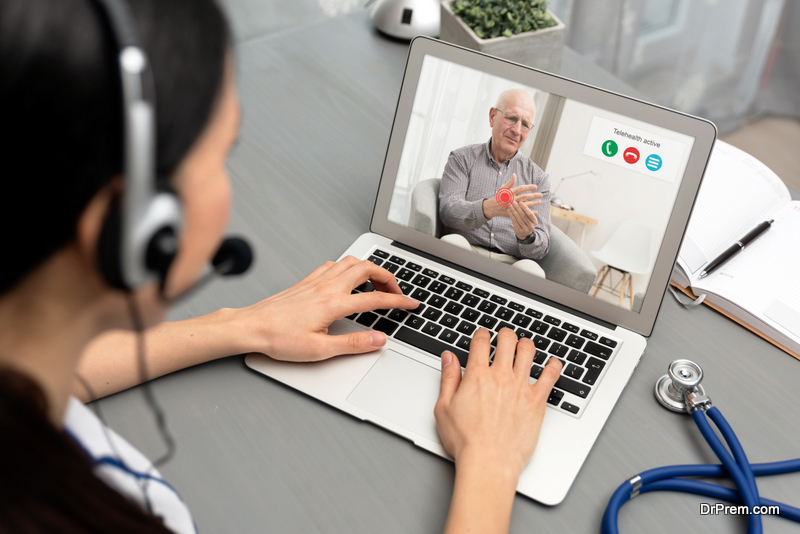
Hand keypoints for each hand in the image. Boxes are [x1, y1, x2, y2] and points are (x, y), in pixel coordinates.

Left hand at [238, 256, 418, 361]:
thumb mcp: (320, 350)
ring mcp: (316, 281)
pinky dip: (348, 267)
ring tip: (377, 283)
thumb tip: (379, 340)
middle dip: (388, 277)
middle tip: (396, 292)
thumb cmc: (278, 339)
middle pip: (367, 268)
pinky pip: (334, 264)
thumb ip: (353, 345)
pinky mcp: (306, 281)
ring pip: (351, 262)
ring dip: (370, 268)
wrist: (250, 327)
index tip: (411, 304)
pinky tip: (347, 279)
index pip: (376, 298)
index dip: (398, 301)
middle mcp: (326, 287)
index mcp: (333, 304)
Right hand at [434, 328, 561, 478]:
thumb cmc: (466, 441)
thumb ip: (448, 378)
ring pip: (528, 351)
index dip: (481, 334)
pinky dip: (553, 366)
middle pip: (507, 340)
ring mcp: (521, 388)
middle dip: (505, 334)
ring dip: (525, 344)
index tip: (482, 336)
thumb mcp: (444, 408)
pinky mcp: (537, 401)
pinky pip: (550, 376)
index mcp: (477, 376)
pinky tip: (553, 363)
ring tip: (523, 346)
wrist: (489, 462)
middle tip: (504, 336)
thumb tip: (448, 358)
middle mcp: (501, 377)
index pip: (481, 342)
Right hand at [481, 173, 542, 219]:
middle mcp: (512, 199)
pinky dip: (530, 212)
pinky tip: (536, 211)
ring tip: (539, 201)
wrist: (492, 208)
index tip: (536, 186)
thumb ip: (510, 182)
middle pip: (525, 197)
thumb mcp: (503, 188)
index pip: (521, 188)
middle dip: (534, 195)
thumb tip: (514, 174)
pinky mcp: (513, 213)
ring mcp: (513, 207)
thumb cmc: (498, 196)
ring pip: (525, 205)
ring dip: (533, 203)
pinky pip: (523, 213)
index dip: (529, 187)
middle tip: (541, 195)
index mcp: (510, 193)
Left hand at [508, 200, 538, 240]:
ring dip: (513, 211)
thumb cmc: (526, 222)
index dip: (525, 208)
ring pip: (518, 218)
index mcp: (535, 221)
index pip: (530, 214)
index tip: (520, 202)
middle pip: (523, 216)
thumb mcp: (529, 218)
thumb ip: (528, 211)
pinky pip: (514, 221)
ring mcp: (525, 229)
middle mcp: (531, 226)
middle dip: (518, 208)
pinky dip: (511, 215)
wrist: (524, 234)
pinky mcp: (519, 231)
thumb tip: (525, 200)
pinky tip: (508, 210)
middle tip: (513, 202)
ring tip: (510, 205)